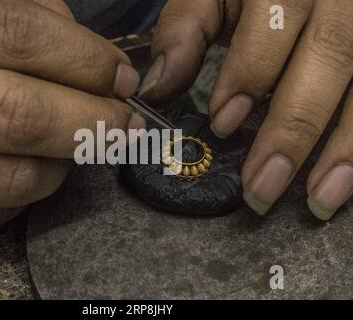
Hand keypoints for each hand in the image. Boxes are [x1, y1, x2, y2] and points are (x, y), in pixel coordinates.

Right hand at [0, 0, 142, 248]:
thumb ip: (28, 18)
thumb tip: (100, 64)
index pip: (18, 37)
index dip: (87, 61)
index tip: (123, 80)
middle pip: (17, 117)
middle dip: (92, 124)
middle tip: (124, 126)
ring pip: (5, 180)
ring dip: (59, 168)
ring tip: (71, 150)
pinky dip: (18, 202)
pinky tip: (29, 173)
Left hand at [141, 0, 351, 219]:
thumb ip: (187, 30)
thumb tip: (155, 88)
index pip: (273, 26)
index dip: (250, 75)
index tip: (224, 123)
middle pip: (328, 58)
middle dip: (293, 129)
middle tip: (261, 187)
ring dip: (345, 148)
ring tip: (319, 198)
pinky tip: (345, 178)